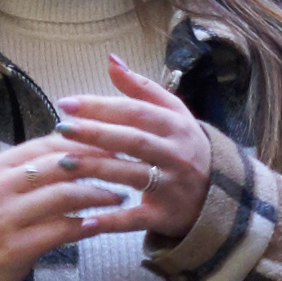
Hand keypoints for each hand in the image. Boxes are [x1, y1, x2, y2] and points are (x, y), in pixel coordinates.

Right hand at [0, 140, 111, 280]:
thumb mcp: (1, 190)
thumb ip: (32, 170)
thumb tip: (75, 146)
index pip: (48, 145)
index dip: (85, 143)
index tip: (114, 144)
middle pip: (60, 165)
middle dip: (98, 165)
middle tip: (125, 167)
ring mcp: (6, 217)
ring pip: (65, 195)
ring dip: (98, 195)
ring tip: (119, 197)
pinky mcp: (15, 246)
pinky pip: (61, 230)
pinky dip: (85, 226)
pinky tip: (100, 225)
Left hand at [58, 60, 221, 236]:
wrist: (220, 195)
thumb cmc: (183, 146)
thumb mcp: (172, 114)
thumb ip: (141, 88)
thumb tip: (111, 59)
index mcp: (176, 126)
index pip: (136, 111)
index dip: (101, 107)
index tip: (67, 103)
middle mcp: (177, 154)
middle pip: (133, 140)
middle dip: (95, 133)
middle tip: (61, 128)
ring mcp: (172, 186)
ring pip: (132, 175)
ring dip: (97, 169)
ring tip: (63, 162)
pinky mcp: (166, 215)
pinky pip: (136, 218)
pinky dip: (112, 220)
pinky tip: (85, 219)